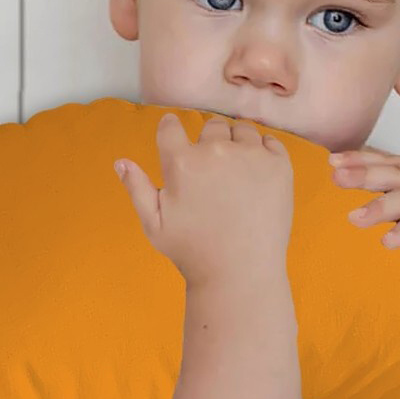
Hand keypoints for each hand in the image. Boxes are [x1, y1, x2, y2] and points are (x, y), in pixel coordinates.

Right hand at [115, 112, 293, 288]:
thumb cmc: (192, 251)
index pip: (171, 125)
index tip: (176, 138)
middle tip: (212, 171)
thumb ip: (137, 188)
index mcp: (182, 162)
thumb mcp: (154, 225)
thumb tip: (120, 161)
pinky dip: (263, 151)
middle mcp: (216, 151)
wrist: (240, 273)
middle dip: (208, 141)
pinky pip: (269, 142)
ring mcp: (251, 156)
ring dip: (237, 143)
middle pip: (211, 126)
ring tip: (237, 172)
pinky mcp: (279, 166)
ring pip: (241, 130)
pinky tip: (257, 174)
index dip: (171, 129)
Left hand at [330, 142, 399, 293]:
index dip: (363, 160)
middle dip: (365, 175)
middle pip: (399, 173)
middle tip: (336, 178)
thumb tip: (354, 196)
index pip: (393, 162)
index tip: (332, 161)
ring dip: (381, 207)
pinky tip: (388, 241)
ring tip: (354, 218)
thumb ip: (399, 201)